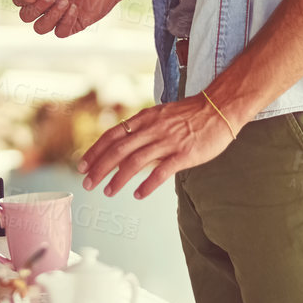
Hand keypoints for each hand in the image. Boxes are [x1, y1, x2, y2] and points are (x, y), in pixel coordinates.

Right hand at [12, 0, 126, 36]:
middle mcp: (46, 3)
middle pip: (26, 16)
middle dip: (38, 7)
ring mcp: (59, 15)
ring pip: (40, 28)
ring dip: (50, 16)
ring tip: (66, 1)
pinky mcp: (73, 25)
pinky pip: (60, 32)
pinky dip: (65, 21)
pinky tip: (75, 8)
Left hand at [75, 98, 233, 199]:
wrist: (219, 108)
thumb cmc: (190, 114)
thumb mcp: (161, 115)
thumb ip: (144, 129)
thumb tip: (125, 147)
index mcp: (145, 118)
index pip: (112, 135)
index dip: (95, 151)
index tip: (83, 166)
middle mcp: (152, 129)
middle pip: (118, 149)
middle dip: (100, 167)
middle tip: (88, 183)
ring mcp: (168, 141)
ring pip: (135, 161)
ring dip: (119, 178)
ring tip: (108, 192)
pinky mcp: (184, 154)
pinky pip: (162, 171)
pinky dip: (147, 184)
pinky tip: (138, 194)